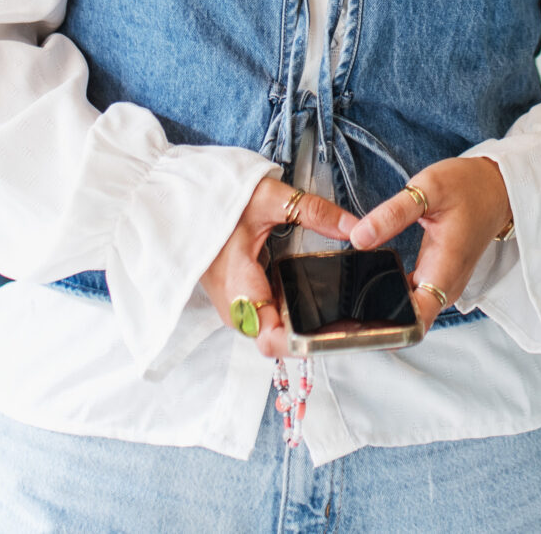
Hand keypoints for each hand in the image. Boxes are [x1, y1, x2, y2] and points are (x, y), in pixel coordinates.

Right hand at [199, 176, 360, 357]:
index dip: (302, 342)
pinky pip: (265, 318)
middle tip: (351, 326)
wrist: (186, 200)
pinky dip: (288, 316)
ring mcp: (233, 305)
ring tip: (340, 320)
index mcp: (239, 284)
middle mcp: (233, 305)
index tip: (334, 333)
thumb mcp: (271, 199)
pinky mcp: (237, 300)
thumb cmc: (219, 199)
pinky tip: (312, 305)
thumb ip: (315, 213)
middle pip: (276, 339)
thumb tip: (354, 228)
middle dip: (311, 336)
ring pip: (271, 331)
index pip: (270, 338)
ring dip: (301, 327)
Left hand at [350, 157, 511, 331]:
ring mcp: (441, 284)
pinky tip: (369, 279)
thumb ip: (392, 214)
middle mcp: (444, 286)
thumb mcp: (429, 189)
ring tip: (347, 297)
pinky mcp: (436, 278)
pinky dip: (390, 292)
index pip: (416, 322)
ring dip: (381, 307)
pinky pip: (411, 296)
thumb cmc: (469, 187)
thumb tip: (359, 238)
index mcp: (444, 270)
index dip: (387, 330)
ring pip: (408, 310)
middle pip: (407, 321)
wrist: (496, 188)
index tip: (357, 326)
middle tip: (338, 311)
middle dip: (374, 320)